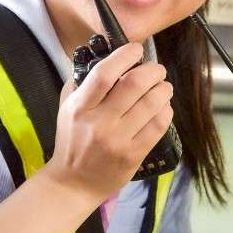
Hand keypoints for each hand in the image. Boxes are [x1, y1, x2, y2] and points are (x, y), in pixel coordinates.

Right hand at [44, 42, 173, 199]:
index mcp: (80, 107)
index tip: (135, 49)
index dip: (125, 56)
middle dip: (153, 71)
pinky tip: (163, 108)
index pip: (104, 74)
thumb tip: (110, 59)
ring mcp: (118, 140)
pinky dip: (165, 111)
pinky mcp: (133, 155)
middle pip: (134, 85)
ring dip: (163, 90)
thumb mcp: (67, 108)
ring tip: (163, 87)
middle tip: (157, 70)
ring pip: (151, 104)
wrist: (73, 183)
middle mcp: (99, 122)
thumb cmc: (71, 141)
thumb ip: (84, 84)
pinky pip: (158, 126)